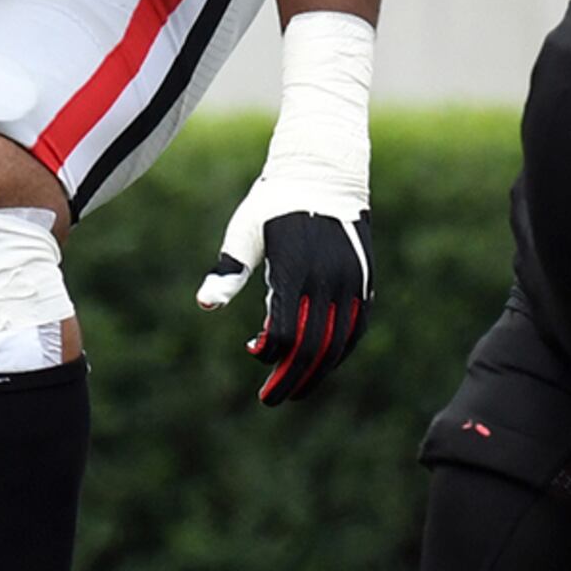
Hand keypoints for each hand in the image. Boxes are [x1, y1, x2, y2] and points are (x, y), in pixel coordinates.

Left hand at [198, 197, 371, 403]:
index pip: (285, 332)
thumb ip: (228, 270)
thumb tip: (205, 304)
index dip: (268, 353)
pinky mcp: (365, 282)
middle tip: (270, 398)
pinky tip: (320, 361)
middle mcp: (326, 279)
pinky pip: (357, 329)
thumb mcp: (243, 231)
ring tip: (295, 388)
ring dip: (316, 373)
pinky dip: (339, 352)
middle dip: (291, 379)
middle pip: (313, 348)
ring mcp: (351, 281)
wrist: (324, 171)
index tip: (253, 352)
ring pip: (339, 345)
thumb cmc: (273, 202)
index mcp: (294, 269)